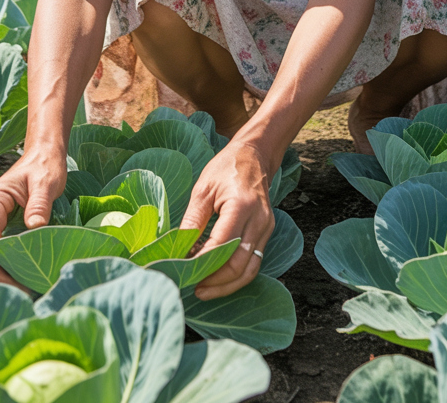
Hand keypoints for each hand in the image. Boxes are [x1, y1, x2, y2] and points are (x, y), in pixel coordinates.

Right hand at [0, 143, 67, 284]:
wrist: (45, 155)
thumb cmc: (45, 164)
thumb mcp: (46, 181)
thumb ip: (39, 202)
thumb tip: (34, 228)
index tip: (18, 284)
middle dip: (0, 276)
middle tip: (27, 293)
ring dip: (5, 274)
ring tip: (29, 290)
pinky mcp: (3, 228)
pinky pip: (1, 251)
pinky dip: (11, 266)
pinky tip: (28, 276)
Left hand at [179, 140, 274, 299]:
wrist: (254, 155)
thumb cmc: (226, 167)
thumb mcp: (203, 189)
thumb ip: (193, 221)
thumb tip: (179, 251)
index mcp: (241, 206)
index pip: (222, 246)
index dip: (202, 263)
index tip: (183, 270)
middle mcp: (259, 220)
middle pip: (239, 265)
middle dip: (216, 282)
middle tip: (194, 288)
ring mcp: (266, 228)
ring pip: (250, 269)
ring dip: (228, 285)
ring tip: (205, 290)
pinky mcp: (266, 232)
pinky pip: (254, 261)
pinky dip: (237, 274)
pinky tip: (219, 277)